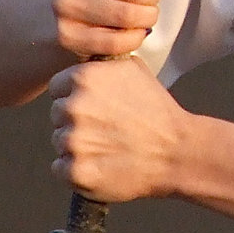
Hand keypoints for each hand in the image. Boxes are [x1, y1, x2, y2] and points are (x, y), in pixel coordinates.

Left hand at [49, 56, 186, 201]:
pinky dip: (77, 169)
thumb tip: (88, 61)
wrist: (177, 150)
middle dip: (76, 120)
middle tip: (105, 127)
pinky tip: (102, 164)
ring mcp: (73, 140)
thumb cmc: (158, 110)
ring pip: (59, 141)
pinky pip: (60, 168)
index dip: (74, 95)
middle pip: (57, 114)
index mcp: (85, 78)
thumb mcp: (136, 70)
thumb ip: (104, 65)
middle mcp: (74, 106)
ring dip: (77, 145)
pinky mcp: (75, 171)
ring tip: (108, 146)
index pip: (57, 86)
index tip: (94, 105)